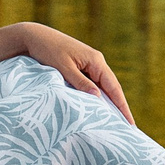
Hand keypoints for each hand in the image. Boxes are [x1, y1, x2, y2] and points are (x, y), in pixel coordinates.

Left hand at [16, 22, 132, 121]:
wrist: (34, 36)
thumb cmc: (48, 50)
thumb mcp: (64, 68)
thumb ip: (81, 83)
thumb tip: (99, 98)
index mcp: (96, 61)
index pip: (114, 87)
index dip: (122, 106)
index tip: (130, 123)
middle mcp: (96, 61)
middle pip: (112, 87)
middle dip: (120, 106)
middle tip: (128, 128)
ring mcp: (89, 63)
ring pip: (102, 86)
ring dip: (109, 102)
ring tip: (115, 121)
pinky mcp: (80, 66)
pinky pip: (93, 83)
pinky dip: (97, 96)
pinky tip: (98, 107)